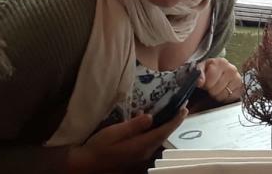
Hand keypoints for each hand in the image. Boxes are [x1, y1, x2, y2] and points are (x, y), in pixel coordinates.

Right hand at [67, 110, 186, 173]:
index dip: (175, 120)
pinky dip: (154, 130)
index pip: (164, 131)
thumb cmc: (99, 147)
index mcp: (141, 145)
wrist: (87, 164)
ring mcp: (140, 154)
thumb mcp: (114, 133)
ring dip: (165, 125)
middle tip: (181, 107)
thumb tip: (150, 117)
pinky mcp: (135, 154)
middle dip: (173, 122)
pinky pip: (149, 140)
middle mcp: (144, 151)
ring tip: (170, 112)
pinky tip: (150, 122)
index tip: (184, 109)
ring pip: (157, 137)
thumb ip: (134, 125)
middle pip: (163, 134)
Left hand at [196, 57, 242, 103]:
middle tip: (210, 87)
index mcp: (221, 63)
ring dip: (218, 95)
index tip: (204, 83)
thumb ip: (199, 74)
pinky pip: (231, 98)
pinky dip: (225, 98)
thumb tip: (200, 82)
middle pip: (217, 89)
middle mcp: (232, 69)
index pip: (210, 82)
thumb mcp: (201, 68)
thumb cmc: (209, 70)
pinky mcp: (241, 88)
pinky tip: (222, 91)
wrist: (218, 71)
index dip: (205, 85)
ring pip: (224, 95)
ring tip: (216, 88)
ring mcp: (238, 79)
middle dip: (211, 90)